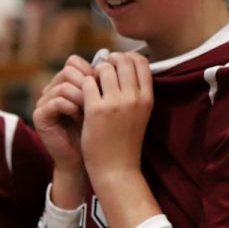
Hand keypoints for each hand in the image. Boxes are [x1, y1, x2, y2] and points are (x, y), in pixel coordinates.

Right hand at [32, 55, 94, 174]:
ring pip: (63, 85)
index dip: (91, 70)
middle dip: (87, 82)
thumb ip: (103, 82)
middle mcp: (52, 90)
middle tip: (100, 98)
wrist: (89, 160)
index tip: (106, 85)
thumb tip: (112, 59)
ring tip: (91, 110)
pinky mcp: (40, 116)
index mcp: (66, 84)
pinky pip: (56, 101)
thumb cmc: (100, 132)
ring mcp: (44, 103)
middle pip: (68, 70)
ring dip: (81, 96)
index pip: (74, 63)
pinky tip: (80, 118)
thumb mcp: (104, 103)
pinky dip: (71, 107)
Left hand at [80, 51, 152, 187]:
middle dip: (108, 62)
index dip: (125, 58)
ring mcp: (115, 103)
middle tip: (99, 73)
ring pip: (103, 68)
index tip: (115, 66)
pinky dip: (82, 86)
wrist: (117, 169)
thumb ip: (136, 92)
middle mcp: (134, 97)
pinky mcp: (96, 111)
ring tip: (90, 85)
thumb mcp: (140, 114)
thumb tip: (125, 66)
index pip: (140, 61)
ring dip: (93, 73)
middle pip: (122, 61)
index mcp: (147, 97)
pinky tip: (81, 97)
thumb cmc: (125, 142)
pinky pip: (86, 83)